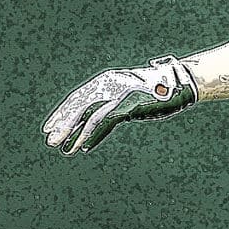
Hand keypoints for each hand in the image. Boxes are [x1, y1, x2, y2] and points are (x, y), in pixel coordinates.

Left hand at [42, 57, 197, 154]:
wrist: (179, 83)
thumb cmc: (157, 90)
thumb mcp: (130, 97)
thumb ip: (115, 105)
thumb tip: (105, 118)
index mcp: (105, 80)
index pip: (77, 99)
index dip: (62, 114)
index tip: (50, 128)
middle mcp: (107, 84)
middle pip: (78, 106)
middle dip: (62, 125)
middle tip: (49, 140)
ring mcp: (117, 93)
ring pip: (87, 115)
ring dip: (73, 133)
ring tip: (62, 148)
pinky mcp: (126, 104)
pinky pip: (104, 122)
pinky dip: (93, 135)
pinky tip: (83, 147)